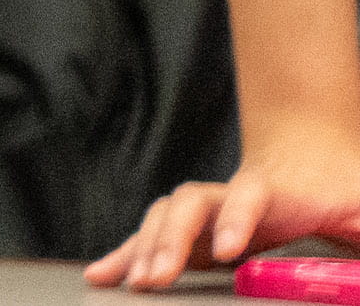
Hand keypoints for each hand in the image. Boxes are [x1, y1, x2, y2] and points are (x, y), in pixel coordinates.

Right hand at [92, 112, 359, 288]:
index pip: (250, 196)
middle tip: (156, 276)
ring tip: (132, 282)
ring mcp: (209, 210)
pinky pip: (155, 239)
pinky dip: (125, 256)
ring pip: (165, 217)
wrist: (315, 156)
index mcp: (276, 191)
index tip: (228, 250)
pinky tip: (102, 275)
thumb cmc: (347, 188)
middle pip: (190, 204)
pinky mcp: (196, 229)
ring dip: (144, 248)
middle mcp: (231, 195)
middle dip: (169, 239)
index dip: (236, 219)